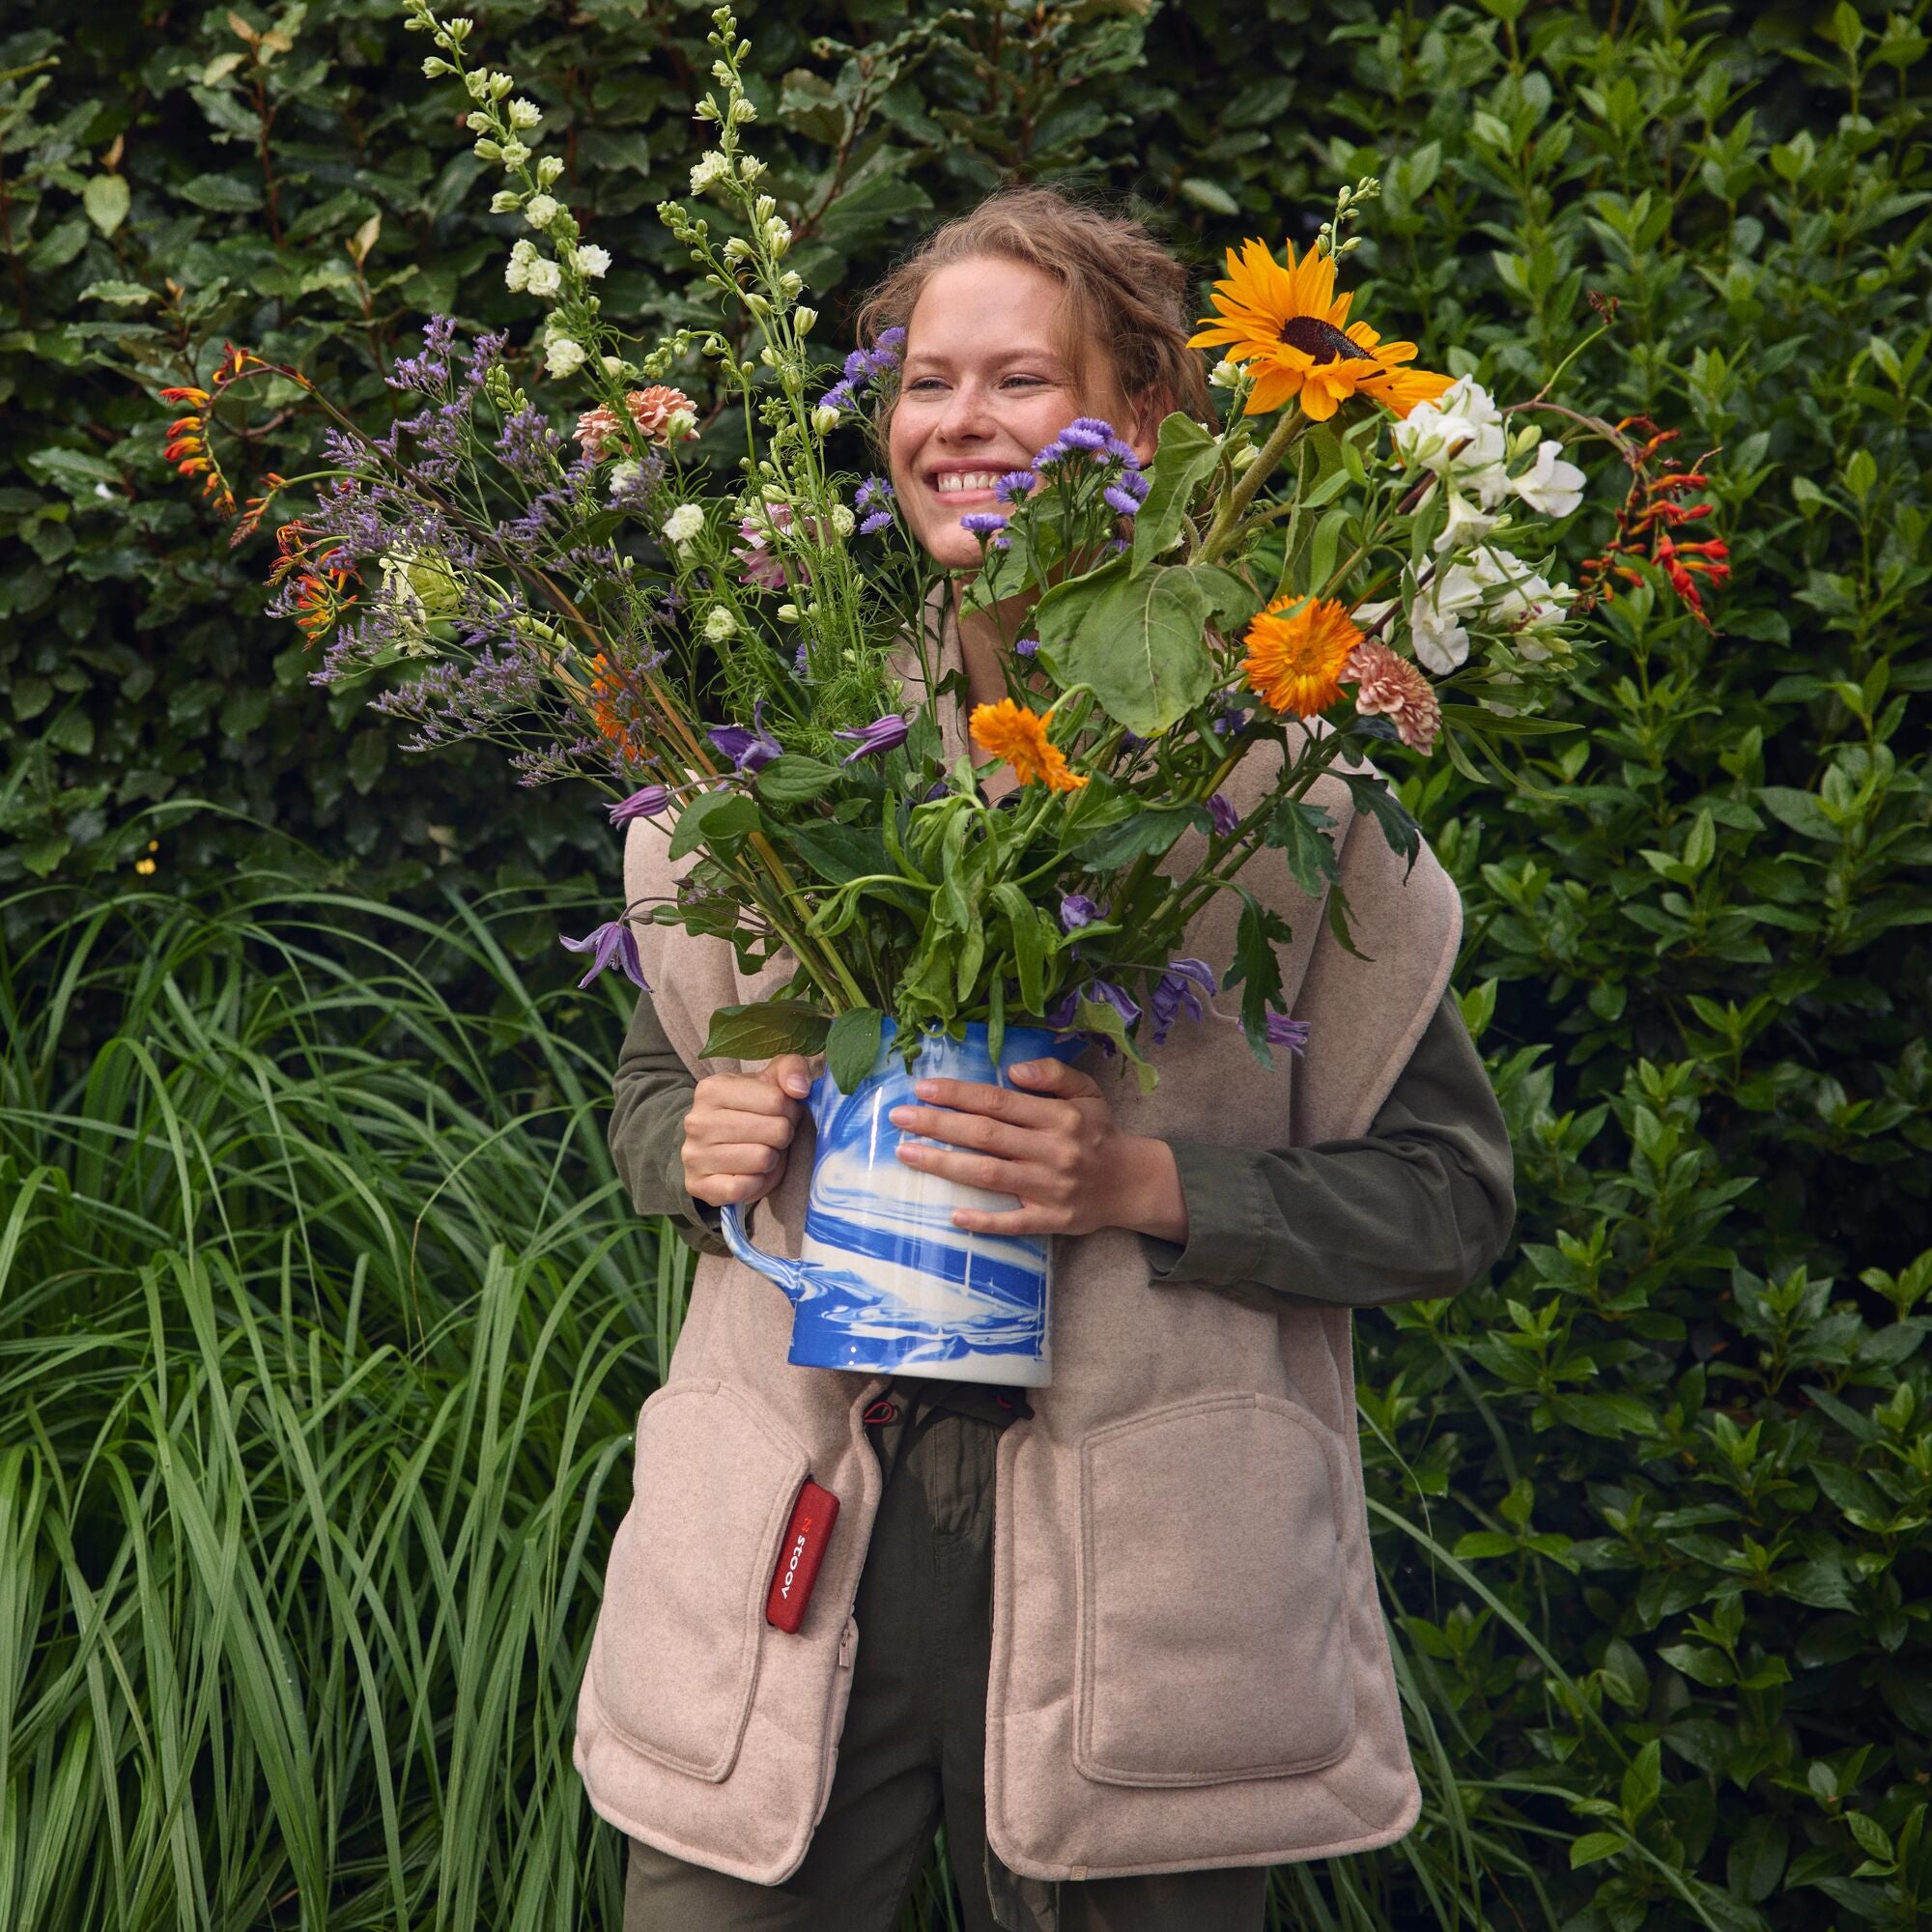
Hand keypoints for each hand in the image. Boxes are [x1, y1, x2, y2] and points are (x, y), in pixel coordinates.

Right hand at [682, 1054, 813, 1208]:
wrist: (718, 1146)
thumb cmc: (752, 1109)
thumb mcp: (771, 1080)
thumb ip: (792, 1068)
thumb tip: (800, 1088)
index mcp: (712, 1088)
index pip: (777, 1100)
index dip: (790, 1110)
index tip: (781, 1112)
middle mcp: (696, 1121)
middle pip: (775, 1131)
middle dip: (783, 1135)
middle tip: (773, 1135)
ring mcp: (693, 1155)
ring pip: (762, 1159)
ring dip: (771, 1159)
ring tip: (761, 1151)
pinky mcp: (697, 1186)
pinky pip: (744, 1189)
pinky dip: (756, 1183)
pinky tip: (750, 1173)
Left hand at [888, 1057, 1187, 1241]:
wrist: (1131, 1182)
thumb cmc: (1098, 1132)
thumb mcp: (1087, 1091)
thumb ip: (1053, 1073)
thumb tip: (1013, 1070)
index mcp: (1059, 1116)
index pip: (999, 1101)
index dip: (959, 1094)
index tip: (923, 1089)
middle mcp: (1053, 1151)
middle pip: (986, 1136)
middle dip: (938, 1125)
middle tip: (899, 1118)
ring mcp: (1051, 1188)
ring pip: (990, 1175)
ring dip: (945, 1164)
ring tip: (907, 1154)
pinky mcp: (1052, 1220)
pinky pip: (1013, 1223)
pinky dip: (984, 1221)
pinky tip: (952, 1215)